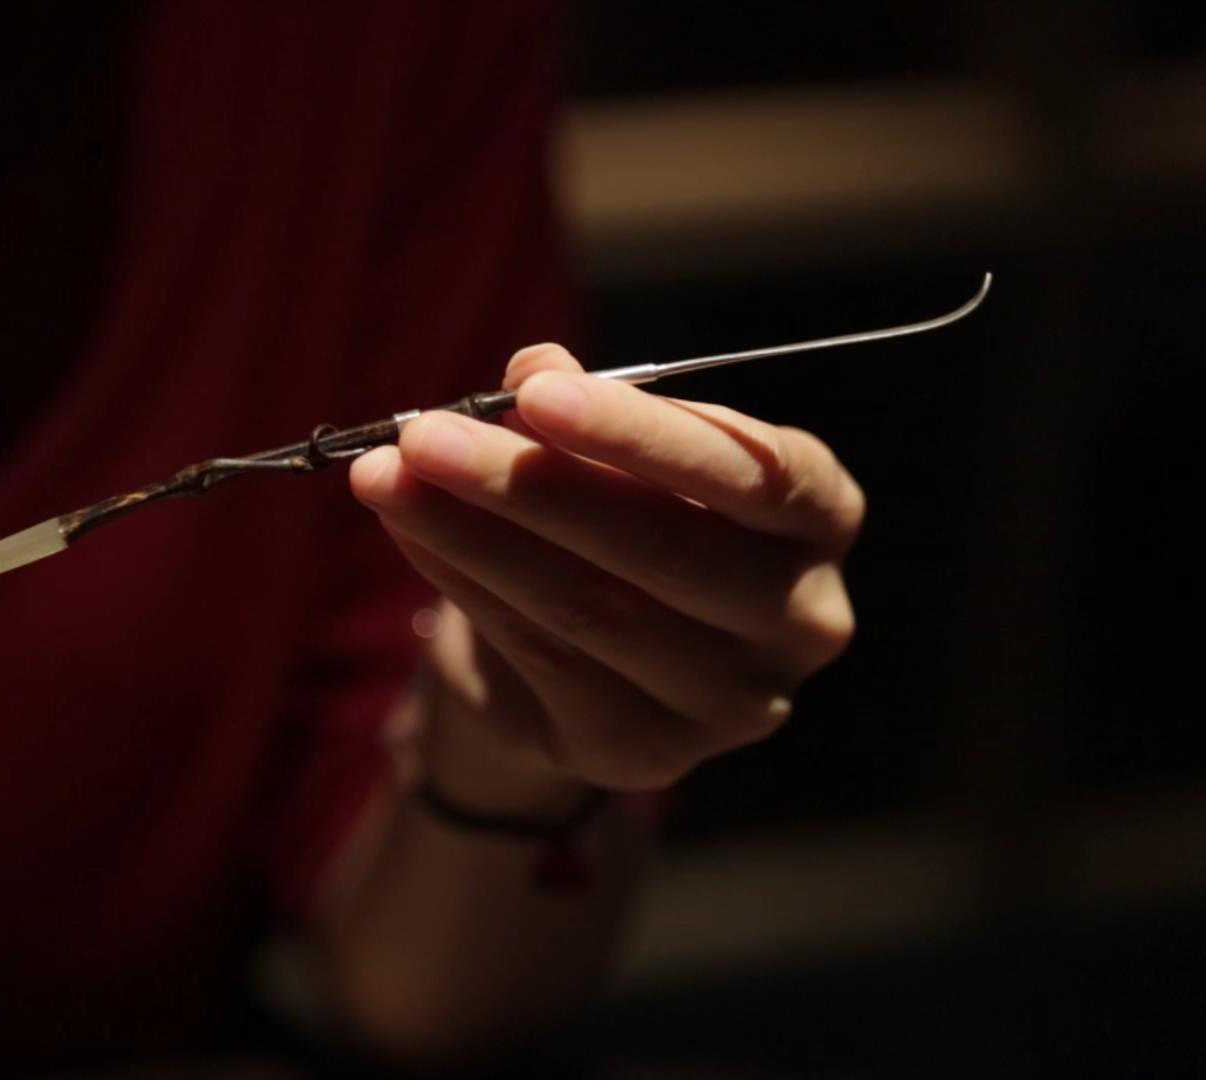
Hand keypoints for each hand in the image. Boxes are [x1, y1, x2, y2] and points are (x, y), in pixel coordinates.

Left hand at [350, 345, 861, 810]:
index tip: (533, 393)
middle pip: (662, 551)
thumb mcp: (618, 446)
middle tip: (420, 436)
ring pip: (590, 609)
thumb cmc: (630, 510)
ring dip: (471, 535)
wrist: (604, 648)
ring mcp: (733, 701)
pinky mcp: (648, 752)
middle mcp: (803, 617)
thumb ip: (584, 408)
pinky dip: (465, 586)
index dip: (642, 434)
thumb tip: (531, 367)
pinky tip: (411, 534)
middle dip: (529, 486)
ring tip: (385, 477)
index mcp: (820, 514)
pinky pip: (543, 657)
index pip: (755, 474)